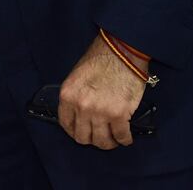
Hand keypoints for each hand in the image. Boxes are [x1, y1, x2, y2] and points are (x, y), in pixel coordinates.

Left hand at [57, 33, 144, 149]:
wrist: (122, 50)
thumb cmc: (100, 59)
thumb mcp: (78, 76)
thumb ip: (76, 97)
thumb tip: (79, 116)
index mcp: (68, 95)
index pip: (66, 125)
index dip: (76, 131)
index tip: (84, 131)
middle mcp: (81, 106)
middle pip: (83, 137)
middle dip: (92, 138)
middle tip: (100, 135)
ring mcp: (100, 112)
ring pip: (102, 142)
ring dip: (109, 142)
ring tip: (114, 138)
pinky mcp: (119, 115)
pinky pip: (121, 137)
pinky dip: (125, 139)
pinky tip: (126, 136)